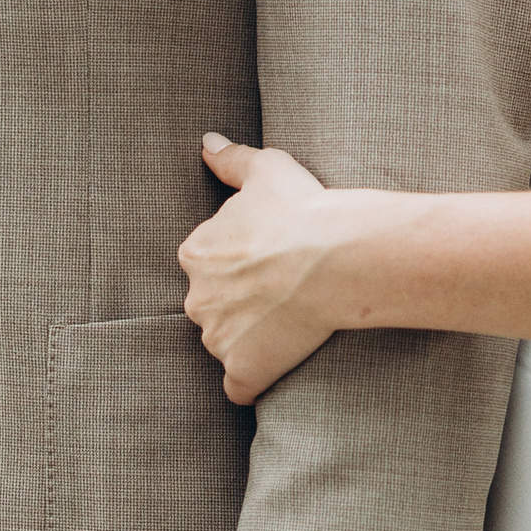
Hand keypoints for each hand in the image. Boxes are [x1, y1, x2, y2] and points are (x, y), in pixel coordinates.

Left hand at [179, 134, 352, 402]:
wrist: (334, 257)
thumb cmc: (300, 209)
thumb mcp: (264, 169)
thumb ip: (230, 159)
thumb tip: (207, 143)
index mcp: (196, 253)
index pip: (206, 265)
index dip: (237, 264)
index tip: (266, 262)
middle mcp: (197, 298)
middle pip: (212, 305)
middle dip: (238, 303)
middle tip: (279, 293)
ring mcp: (218, 339)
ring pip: (225, 343)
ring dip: (247, 338)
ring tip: (287, 325)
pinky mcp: (243, 370)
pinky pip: (238, 387)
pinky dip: (252, 381)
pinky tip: (272, 370)